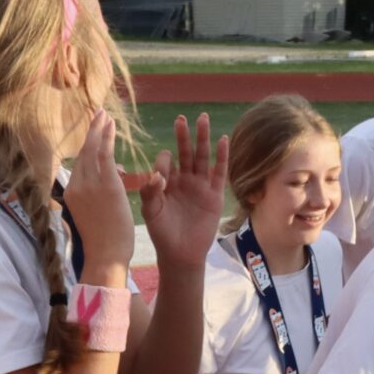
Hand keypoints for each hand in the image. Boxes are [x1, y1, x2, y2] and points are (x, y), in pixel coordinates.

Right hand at [65, 111, 135, 285]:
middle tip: (98, 114)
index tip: (92, 133)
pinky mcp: (104, 185)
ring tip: (104, 115)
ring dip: (98, 129)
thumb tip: (107, 180)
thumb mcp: (94, 216)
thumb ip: (96, 196)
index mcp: (72, 194)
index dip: (86, 146)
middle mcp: (76, 186)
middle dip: (91, 132)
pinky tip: (110, 125)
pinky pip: (104, 154)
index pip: (79, 165)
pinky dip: (106, 137)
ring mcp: (89, 185)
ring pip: (92, 149)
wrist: (105, 257)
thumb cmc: (104, 243)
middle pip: (83, 153)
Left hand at [137, 113, 226, 269]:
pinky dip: (222, 156)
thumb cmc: (162, 233)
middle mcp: (183, 180)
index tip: (161, 177)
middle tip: (181, 119)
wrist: (181, 254)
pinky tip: (223, 139)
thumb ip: (150, 192)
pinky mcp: (214, 195)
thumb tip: (157, 174)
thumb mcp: (150, 212)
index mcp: (166, 182)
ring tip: (202, 118)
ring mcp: (200, 186)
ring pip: (202, 157)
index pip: (165, 162)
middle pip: (184, 152)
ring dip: (202, 139)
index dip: (163, 162)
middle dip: (183, 136)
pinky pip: (219, 173)